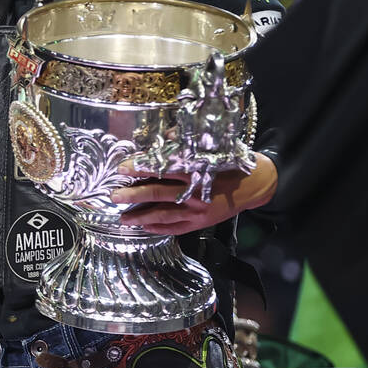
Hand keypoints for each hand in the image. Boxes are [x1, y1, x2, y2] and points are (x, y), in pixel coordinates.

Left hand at [112, 152, 277, 235]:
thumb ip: (184, 143)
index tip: (122, 167)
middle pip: (157, 193)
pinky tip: (144, 227)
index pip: (161, 169)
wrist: (254, 184)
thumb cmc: (228, 162)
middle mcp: (195, 191)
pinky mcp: (201, 222)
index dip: (140, 168)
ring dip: (141, 216)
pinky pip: (176, 227)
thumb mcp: (209, 147)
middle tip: (114, 195)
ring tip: (122, 218)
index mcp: (195, 170)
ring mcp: (197, 210)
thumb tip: (161, 139)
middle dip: (133, 194)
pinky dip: (159, 228)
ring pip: (164, 214)